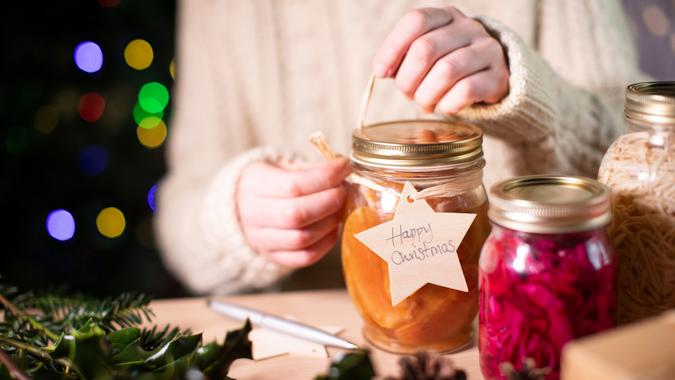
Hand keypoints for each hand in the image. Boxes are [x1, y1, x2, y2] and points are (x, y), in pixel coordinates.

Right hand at [237, 158, 348, 267]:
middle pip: (297, 214)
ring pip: (302, 238)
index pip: (294, 185)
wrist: (244, 206)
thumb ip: (312, 169)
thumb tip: (342, 170)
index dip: (325, 177)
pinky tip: (332, 228)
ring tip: (340, 208)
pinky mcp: (274, 256)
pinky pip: (305, 257)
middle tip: (344, 190)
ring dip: (330, 222)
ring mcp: (261, 240)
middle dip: (329, 201)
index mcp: (254, 184)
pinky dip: (325, 244)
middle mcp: (253, 214)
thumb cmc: (272, 183)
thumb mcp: (285, 167)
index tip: (343, 167)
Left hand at [373, 6, 508, 113]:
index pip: (415, 21)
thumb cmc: (446, 65)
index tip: (381, 72)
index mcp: (445, 16)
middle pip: (425, 49)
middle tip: (407, 93)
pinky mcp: (498, 76)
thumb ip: (401, 57)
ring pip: (446, 71)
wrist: (489, 78)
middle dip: (407, 79)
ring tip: (425, 103)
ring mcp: (487, 50)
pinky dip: (447, 104)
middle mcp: (468, 27)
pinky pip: (466, 91)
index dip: (392, 48)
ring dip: (426, 95)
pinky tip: (445, 106)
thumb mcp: (424, 55)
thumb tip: (381, 69)